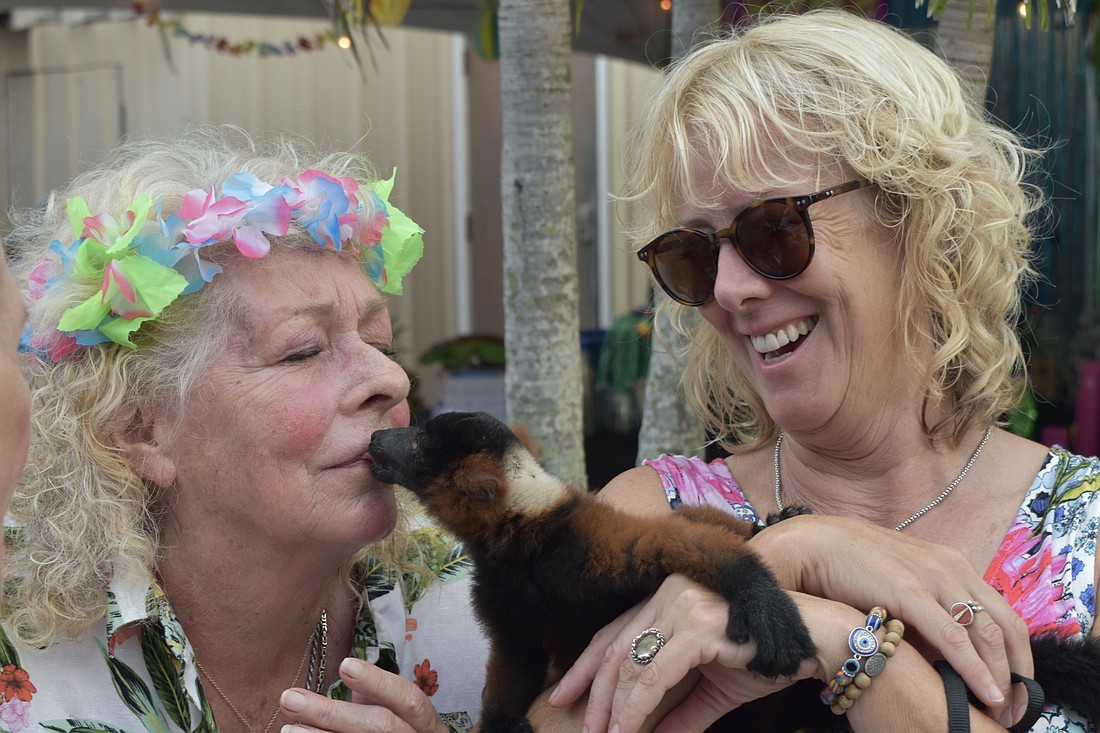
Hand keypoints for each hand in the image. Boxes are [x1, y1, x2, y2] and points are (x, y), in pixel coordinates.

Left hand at [279, 658, 446, 732]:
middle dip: (332, 713)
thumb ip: (382, 698)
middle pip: (379, 726)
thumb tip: (352, 673)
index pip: (408, 698)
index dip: (378, 682)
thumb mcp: (404, 716)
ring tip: (289, 728)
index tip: (344, 665)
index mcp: (424, 723)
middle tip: (290, 698)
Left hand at [550, 576, 828, 732]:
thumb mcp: (712, 686)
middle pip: (613, 646)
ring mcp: (683, 605)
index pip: (612, 631)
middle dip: (591, 691)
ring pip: (630, 664)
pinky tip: (627, 732)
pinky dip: (636, 709)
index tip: (564, 696)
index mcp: (667, 595)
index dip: (584, 666)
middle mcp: (670, 591)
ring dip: (613, 708)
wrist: (815, 641)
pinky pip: (654, 676)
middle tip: (581, 726)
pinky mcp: (698, 628)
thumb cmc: (765, 655)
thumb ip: (680, 709)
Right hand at [751, 513, 1033, 725]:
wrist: (811, 545)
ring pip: (987, 634)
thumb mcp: (902, 586)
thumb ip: (926, 612)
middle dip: (1019, 672)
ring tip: (1004, 711)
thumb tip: (942, 654)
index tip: (1017, 690)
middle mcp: (951, 568)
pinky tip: (988, 693)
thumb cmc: (851, 569)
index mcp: (952, 564)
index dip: (1018, 656)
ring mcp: (933, 577)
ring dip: (1001, 677)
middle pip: (1006, 626)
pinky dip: (977, 669)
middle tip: (1019, 708)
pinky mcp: (910, 592)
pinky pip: (954, 637)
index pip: (1003, 614)